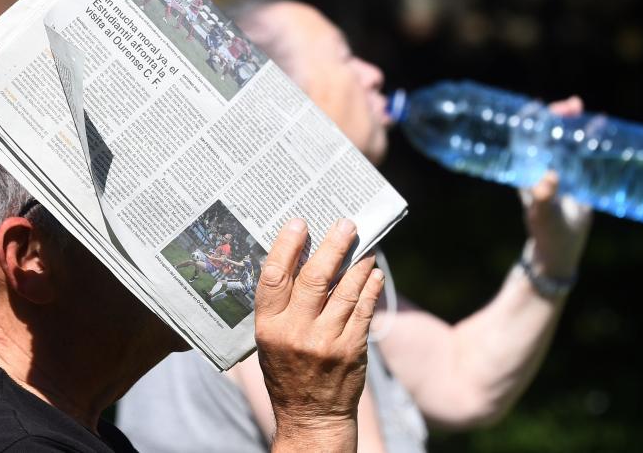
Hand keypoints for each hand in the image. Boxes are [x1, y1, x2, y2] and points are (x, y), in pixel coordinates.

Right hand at [255, 218, 383, 451]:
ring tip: (364, 246)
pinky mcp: (352, 349)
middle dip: (333, 245)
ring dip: (358, 263)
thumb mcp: (269, 342)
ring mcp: (326, 341)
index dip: (286, 246)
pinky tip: (373, 273)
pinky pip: (364, 309)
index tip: (299, 223)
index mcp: (268, 327)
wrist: (312, 418)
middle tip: (346, 224)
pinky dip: (370, 287)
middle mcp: (295, 332)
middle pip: (315, 277)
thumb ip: (279, 307)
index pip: (274, 277)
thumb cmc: (288, 374)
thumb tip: (296, 261)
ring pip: (345, 290)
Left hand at [520, 96, 592, 279]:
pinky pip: (582, 152)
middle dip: (558, 116)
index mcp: (528, 171)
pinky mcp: (576, 178)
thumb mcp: (544, 216)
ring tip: (586, 111)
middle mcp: (542, 167)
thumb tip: (548, 178)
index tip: (541, 105)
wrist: (560, 249)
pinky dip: (589, 138)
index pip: (524, 138)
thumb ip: (544, 199)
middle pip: (546, 133)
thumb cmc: (547, 232)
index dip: (530, 120)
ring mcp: (560, 170)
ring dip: (573, 124)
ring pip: (564, 140)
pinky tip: (601, 127)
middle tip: (574, 105)